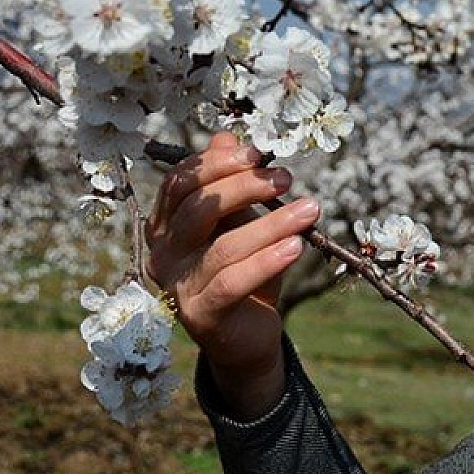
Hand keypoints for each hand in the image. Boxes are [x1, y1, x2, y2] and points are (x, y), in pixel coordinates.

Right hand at [144, 132, 320, 418]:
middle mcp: (163, 254)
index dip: (218, 163)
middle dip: (244, 186)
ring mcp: (178, 287)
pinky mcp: (201, 315)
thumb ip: (230, 183)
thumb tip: (226, 137)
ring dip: (271, 223)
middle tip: (285, 179)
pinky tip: (296, 247)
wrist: (246, 336)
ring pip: (222, 246)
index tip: (259, 153)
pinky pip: (232, 282)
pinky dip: (267, 261)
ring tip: (309, 210)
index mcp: (165, 224)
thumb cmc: (243, 270)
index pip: (181, 182)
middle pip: (197, 208)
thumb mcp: (239, 222)